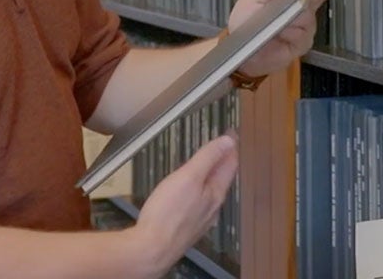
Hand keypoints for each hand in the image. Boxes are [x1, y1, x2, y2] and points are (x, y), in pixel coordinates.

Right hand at [129, 133, 238, 276]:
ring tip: (208, 166)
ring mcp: (199, 220)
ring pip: (210, 193)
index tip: (231, 134)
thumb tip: (228, 142)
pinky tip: (189, 193)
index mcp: (215, 193)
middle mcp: (211, 208)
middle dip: (222, 161)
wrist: (151, 249)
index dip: (231, 147)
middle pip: (222, 179)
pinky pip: (198, 204)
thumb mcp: (189, 177)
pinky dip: (198, 191)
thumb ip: (208, 158)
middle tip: (222, 146)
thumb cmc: (167, 214)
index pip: (229, 165)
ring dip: (211, 176)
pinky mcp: (185, 228)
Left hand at [229, 0, 333, 78]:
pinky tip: (280, 35)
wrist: (240, 50)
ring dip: (292, 18)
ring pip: (309, 16)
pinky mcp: (303, 42)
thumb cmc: (244, 23)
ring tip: (276, 23)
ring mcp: (304, 24)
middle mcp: (301, 6)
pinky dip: (290, 34)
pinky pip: (304, 35)